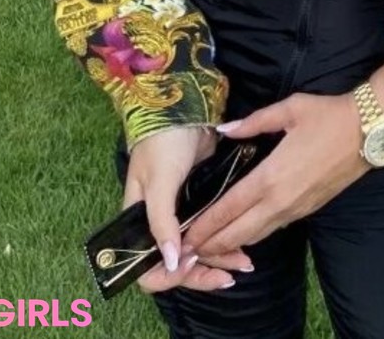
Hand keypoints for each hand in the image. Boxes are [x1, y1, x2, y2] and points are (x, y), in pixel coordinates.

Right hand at [121, 125, 255, 293]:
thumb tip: (172, 262)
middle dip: (202, 274)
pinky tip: (241, 248)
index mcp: (139, 224)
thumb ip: (162, 222)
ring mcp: (181, 215)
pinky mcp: (202, 203)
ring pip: (197, 251)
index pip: (146, 269)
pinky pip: (211, 233)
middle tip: (230, 275)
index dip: (168, 276)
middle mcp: (159, 225)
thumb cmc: (163, 144)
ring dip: (218, 260)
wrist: (185, 108)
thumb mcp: (159, 181)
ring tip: (244, 264)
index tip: (191, 266)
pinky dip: (224, 242)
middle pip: (176, 266)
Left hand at [181, 92, 368, 257]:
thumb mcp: (288, 110)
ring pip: (257, 235)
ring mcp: (296, 209)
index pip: (229, 208)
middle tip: (187, 251)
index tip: (184, 237)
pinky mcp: (309, 210)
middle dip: (212, 244)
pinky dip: (254, 236)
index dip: (205, 225)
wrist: (368, 132)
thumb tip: (224, 130)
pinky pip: (274, 229)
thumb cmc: (327, 116)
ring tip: (209, 248)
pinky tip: (243, 234)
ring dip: (232, 244)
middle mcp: (281, 200)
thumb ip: (253, 122)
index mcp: (271, 176)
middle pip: (239, 232)